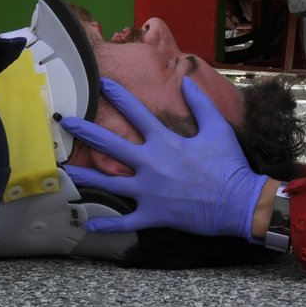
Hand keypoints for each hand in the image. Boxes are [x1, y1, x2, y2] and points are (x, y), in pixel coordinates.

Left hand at [62, 76, 267, 240]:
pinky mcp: (154, 215)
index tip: (102, 84)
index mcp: (166, 142)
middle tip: (67, 122)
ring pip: (110, 183)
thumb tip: (187, 81)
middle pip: (112, 146)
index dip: (119, 96)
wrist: (239, 203)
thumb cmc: (229, 166)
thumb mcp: (218, 128)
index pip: (137, 114)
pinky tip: (89, 224)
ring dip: (86, 177)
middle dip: (86, 132)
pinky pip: (125, 222)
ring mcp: (150, 192)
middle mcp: (152, 164)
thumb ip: (201, 104)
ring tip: (66, 173)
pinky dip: (107, 225)